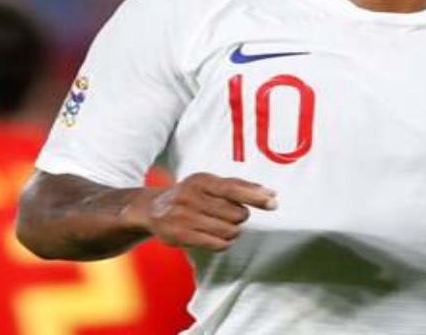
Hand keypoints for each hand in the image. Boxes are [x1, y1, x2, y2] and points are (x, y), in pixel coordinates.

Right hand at [130, 173, 276, 251]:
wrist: (152, 209)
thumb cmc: (190, 195)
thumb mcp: (208, 183)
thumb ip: (239, 186)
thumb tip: (271, 193)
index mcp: (201, 180)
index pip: (233, 188)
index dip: (255, 196)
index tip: (273, 202)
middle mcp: (191, 197)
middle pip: (235, 213)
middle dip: (241, 217)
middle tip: (232, 216)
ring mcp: (184, 217)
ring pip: (228, 230)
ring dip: (234, 232)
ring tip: (226, 228)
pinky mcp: (181, 235)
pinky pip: (217, 244)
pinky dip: (225, 243)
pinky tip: (220, 238)